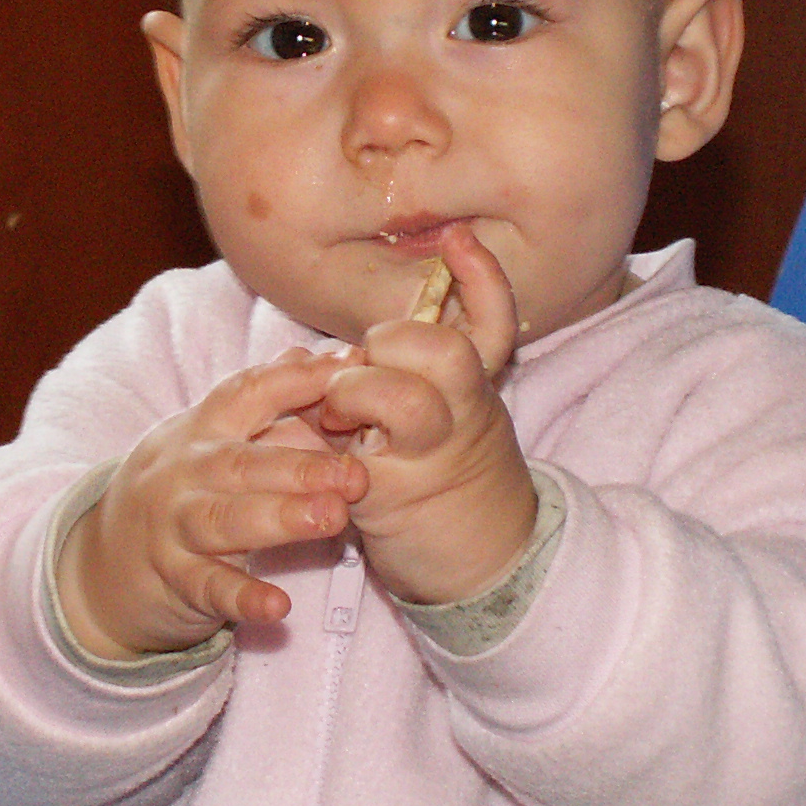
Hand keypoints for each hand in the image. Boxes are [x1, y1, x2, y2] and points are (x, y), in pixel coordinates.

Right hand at [57, 350, 367, 658]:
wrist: (102, 562)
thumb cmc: (182, 490)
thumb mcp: (214, 439)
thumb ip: (272, 404)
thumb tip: (328, 357)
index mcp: (203, 429)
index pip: (248, 392)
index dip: (298, 379)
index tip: (352, 368)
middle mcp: (185, 471)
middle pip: (242, 463)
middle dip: (301, 466)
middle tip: (355, 475)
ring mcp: (175, 526)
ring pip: (226, 520)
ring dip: (280, 518)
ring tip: (331, 519)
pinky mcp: (174, 580)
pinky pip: (209, 588)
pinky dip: (242, 597)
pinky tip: (278, 607)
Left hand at [317, 226, 536, 604]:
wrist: (482, 566)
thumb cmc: (451, 477)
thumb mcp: (452, 417)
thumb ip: (414, 375)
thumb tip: (350, 347)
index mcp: (478, 392)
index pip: (493, 325)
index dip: (482, 278)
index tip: (457, 238)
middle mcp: (464, 419)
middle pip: (445, 352)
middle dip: (395, 341)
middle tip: (365, 364)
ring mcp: (432, 461)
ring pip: (405, 401)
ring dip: (357, 391)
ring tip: (335, 412)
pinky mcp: (390, 501)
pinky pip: (347, 456)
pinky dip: (316, 444)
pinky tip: (312, 448)